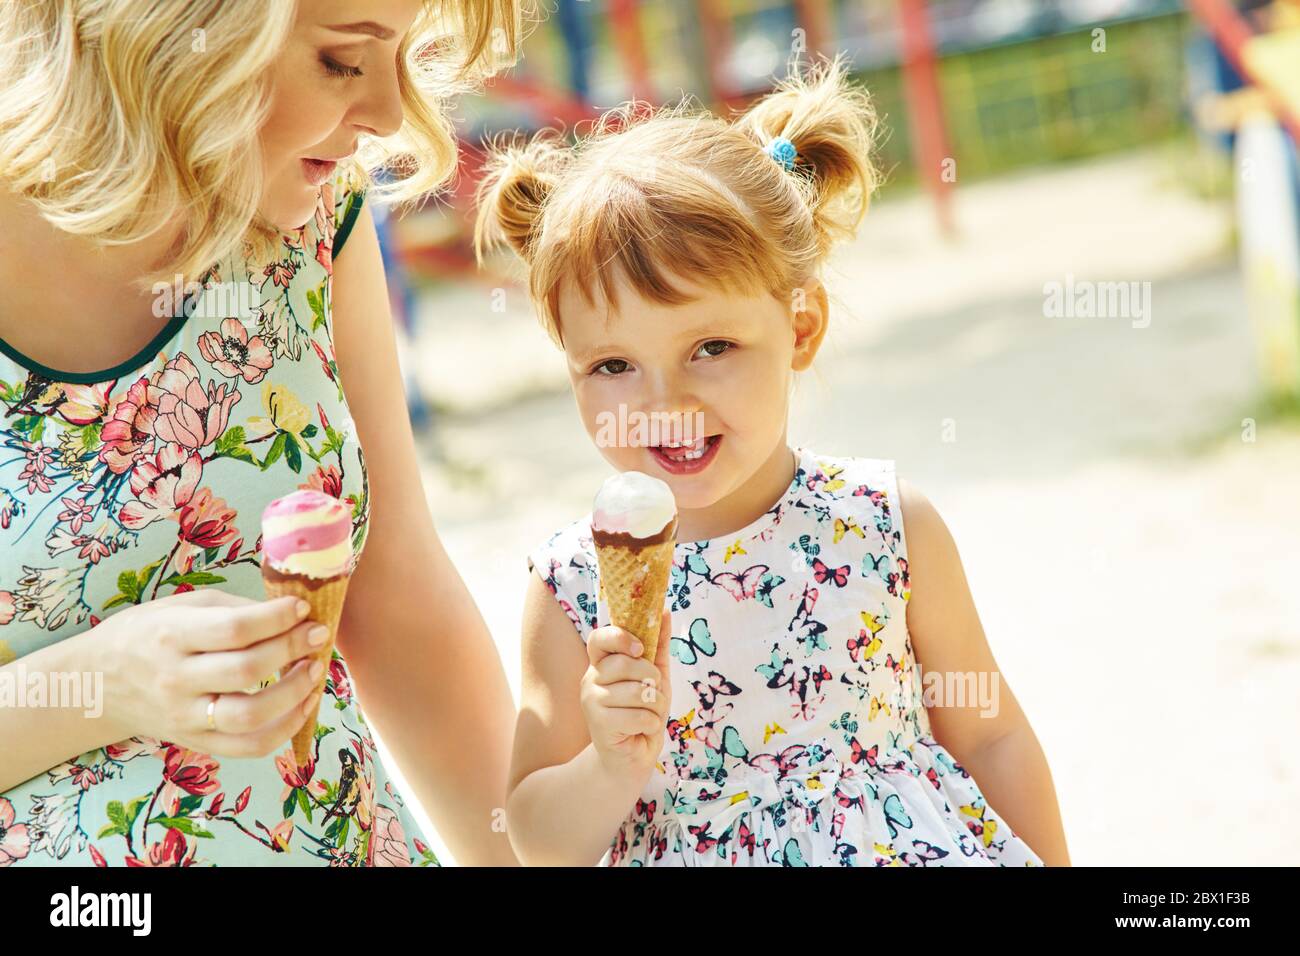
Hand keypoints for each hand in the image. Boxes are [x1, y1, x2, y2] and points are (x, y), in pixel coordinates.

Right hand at [93, 588, 330, 757]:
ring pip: (250, 716)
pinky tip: (303, 704)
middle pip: (247, 670)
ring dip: (294, 693)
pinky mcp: (196, 743)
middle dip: (293, 649)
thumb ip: (235, 609)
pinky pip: (248, 747)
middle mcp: (176, 680)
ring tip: (314, 669)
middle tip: (317, 634)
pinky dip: (285, 729)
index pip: (234, 629)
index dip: (277, 618)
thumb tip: (291, 613)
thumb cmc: (148, 633)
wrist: (98, 684)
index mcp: (171, 636)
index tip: (303, 609)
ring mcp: (185, 717)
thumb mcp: (182, 606)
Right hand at [580, 610, 672, 782]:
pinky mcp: (599, 725)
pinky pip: (639, 715)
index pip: (598, 639)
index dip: (620, 637)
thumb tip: (664, 612)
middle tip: (652, 692)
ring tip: (648, 715)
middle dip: (652, 679)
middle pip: (625, 663)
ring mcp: (592, 702)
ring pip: (637, 691)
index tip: (640, 648)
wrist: (632, 758)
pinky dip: (651, 724)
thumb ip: (658, 646)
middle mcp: (591, 680)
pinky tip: (642, 730)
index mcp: (602, 665)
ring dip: (655, 706)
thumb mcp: (656, 677)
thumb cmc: (643, 714)